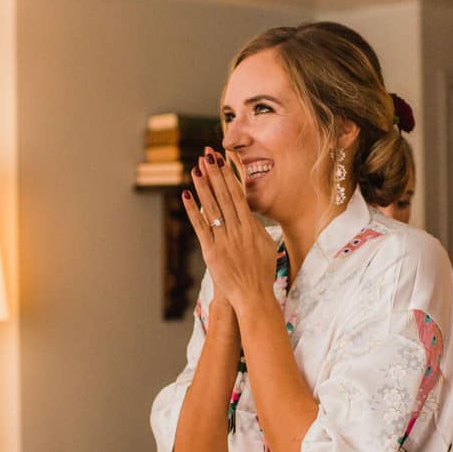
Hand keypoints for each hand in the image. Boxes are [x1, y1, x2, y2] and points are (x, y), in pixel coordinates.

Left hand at [182, 148, 275, 316]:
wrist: (254, 296)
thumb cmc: (262, 272)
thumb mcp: (266, 245)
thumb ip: (256, 228)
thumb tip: (248, 213)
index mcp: (251, 227)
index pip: (238, 195)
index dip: (229, 176)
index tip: (223, 159)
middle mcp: (237, 230)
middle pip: (224, 196)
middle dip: (216, 174)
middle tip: (208, 155)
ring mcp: (224, 241)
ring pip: (212, 208)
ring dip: (203, 186)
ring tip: (196, 168)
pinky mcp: (211, 252)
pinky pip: (200, 227)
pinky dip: (193, 210)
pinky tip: (186, 195)